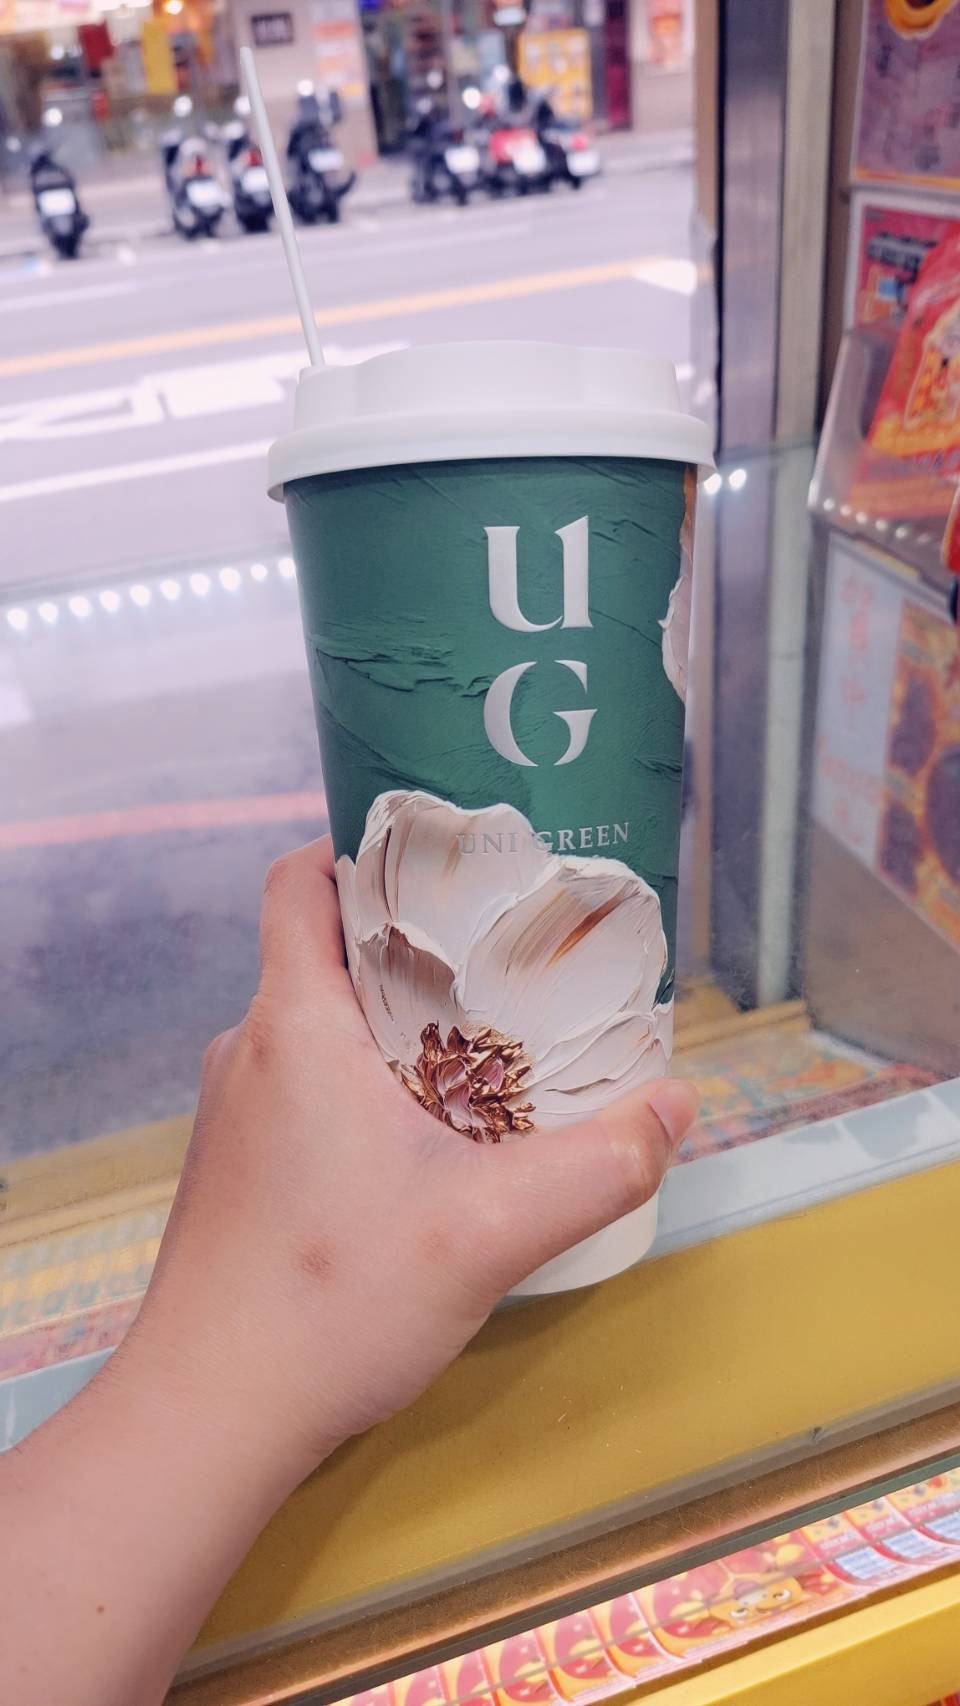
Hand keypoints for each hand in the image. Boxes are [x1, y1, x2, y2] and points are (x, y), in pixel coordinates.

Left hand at [121, 838, 697, 1485]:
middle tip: (502, 964)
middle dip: (409, 946)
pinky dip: (358, 1086)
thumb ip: (598, 1165)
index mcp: (293, 1024)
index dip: (359, 850)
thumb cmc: (334, 1300)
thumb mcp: (492, 1231)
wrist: (208, 1417)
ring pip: (313, 1028)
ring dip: (388, 1026)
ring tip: (479, 1053)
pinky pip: (298, 1088)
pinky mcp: (233, 1171)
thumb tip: (678, 1106)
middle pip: (321, 953)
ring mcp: (231, 1116)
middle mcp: (248, 1051)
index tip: (441, 863)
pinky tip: (420, 1144)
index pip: (298, 882)